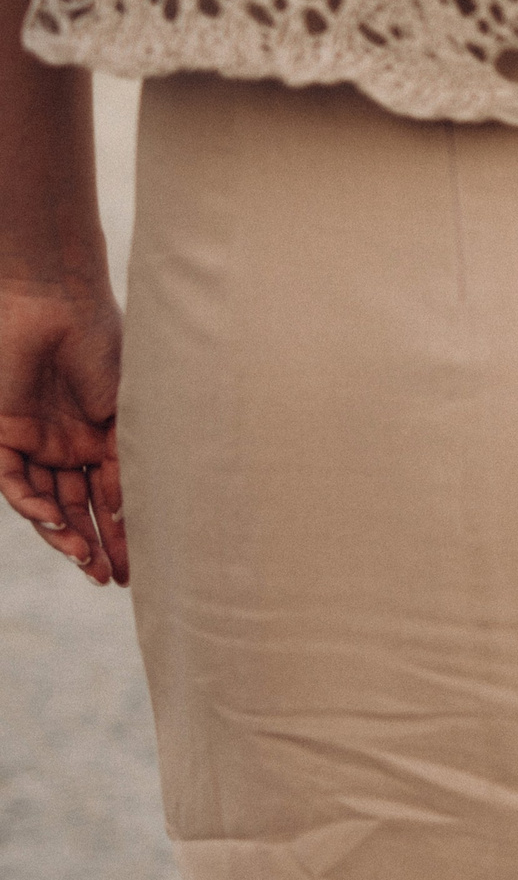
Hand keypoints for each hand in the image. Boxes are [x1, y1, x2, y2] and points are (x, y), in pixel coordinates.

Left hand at [0, 278, 126, 584]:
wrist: (55, 300)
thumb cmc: (104, 343)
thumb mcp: (129, 409)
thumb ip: (130, 457)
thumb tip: (135, 509)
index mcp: (103, 437)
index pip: (113, 495)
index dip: (126, 532)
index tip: (141, 567)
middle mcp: (68, 444)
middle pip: (79, 507)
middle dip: (97, 546)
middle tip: (113, 579)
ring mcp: (34, 440)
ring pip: (46, 502)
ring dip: (66, 535)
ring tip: (88, 564)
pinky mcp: (2, 432)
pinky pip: (12, 482)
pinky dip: (31, 507)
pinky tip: (55, 528)